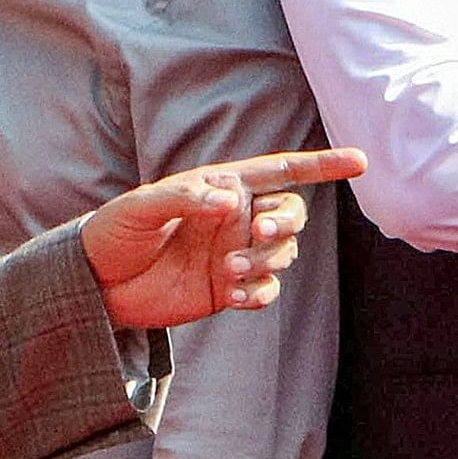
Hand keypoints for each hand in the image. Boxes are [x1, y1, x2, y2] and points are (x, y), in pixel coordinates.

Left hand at [79, 148, 363, 329]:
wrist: (97, 286)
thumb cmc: (115, 233)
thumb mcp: (141, 207)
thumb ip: (185, 197)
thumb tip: (230, 200)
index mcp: (221, 187)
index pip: (280, 171)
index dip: (322, 165)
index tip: (360, 162)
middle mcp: (235, 218)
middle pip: (291, 212)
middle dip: (285, 220)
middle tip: (256, 232)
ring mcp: (235, 254)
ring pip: (283, 253)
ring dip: (267, 261)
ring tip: (229, 270)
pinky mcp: (229, 289)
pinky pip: (265, 290)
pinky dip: (259, 293)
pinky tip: (234, 296)